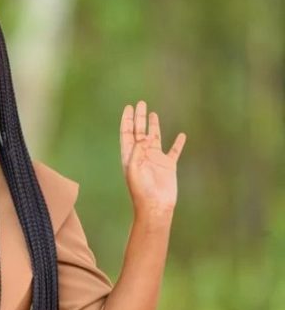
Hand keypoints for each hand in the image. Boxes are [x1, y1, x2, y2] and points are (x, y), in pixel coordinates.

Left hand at [120, 101, 185, 215]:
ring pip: (154, 137)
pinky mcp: (169, 166)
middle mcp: (142, 155)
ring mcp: (155, 159)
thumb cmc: (141, 190)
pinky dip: (178, 143)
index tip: (129, 107)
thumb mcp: (134, 169)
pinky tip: (182, 135)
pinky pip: (174, 151)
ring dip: (154, 125)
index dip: (127, 120)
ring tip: (153, 113)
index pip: (127, 133)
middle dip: (139, 117)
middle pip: (139, 131)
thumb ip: (137, 151)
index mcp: (130, 155)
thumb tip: (145, 136)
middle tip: (140, 103)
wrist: (155, 206)